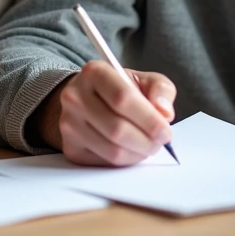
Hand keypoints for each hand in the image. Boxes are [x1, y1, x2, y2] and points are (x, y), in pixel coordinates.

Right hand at [39, 61, 175, 166]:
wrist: (88, 99)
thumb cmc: (120, 90)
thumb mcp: (143, 80)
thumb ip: (160, 90)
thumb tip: (164, 113)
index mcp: (94, 72)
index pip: (122, 98)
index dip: (148, 119)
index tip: (165, 131)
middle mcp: (75, 97)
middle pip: (117, 128)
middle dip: (146, 141)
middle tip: (160, 142)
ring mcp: (69, 123)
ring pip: (112, 150)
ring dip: (138, 154)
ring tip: (148, 146)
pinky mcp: (70, 147)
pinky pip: (104, 163)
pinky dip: (125, 161)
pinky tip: (131, 150)